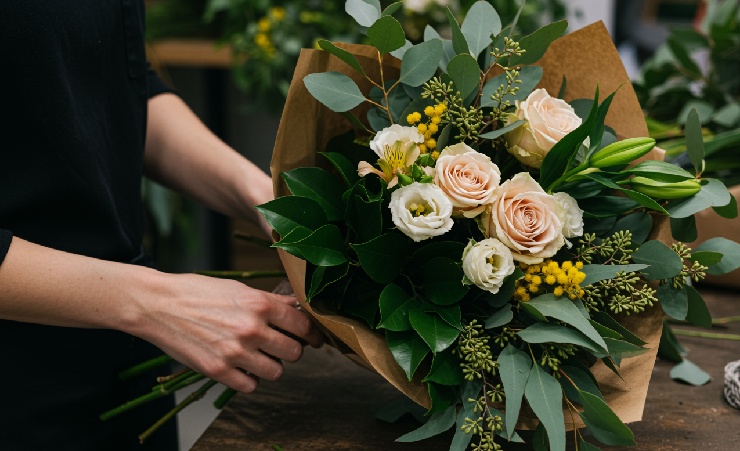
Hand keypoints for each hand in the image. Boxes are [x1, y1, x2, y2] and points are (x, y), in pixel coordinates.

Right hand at [132, 273, 322, 392]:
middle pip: (294, 352)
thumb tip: (296, 306)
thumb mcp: (238, 289)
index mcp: (259, 304)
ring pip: (276, 372)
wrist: (157, 304)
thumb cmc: (197, 292)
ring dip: (270, 366)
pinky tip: (241, 367)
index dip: (311, 333)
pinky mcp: (218, 370)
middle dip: (290, 350)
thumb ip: (270, 300)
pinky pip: (251, 386)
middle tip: (279, 346)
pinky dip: (249, 379)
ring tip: (258, 356)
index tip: (312, 338)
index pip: (303, 325)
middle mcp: (251, 328)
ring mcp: (235, 352)